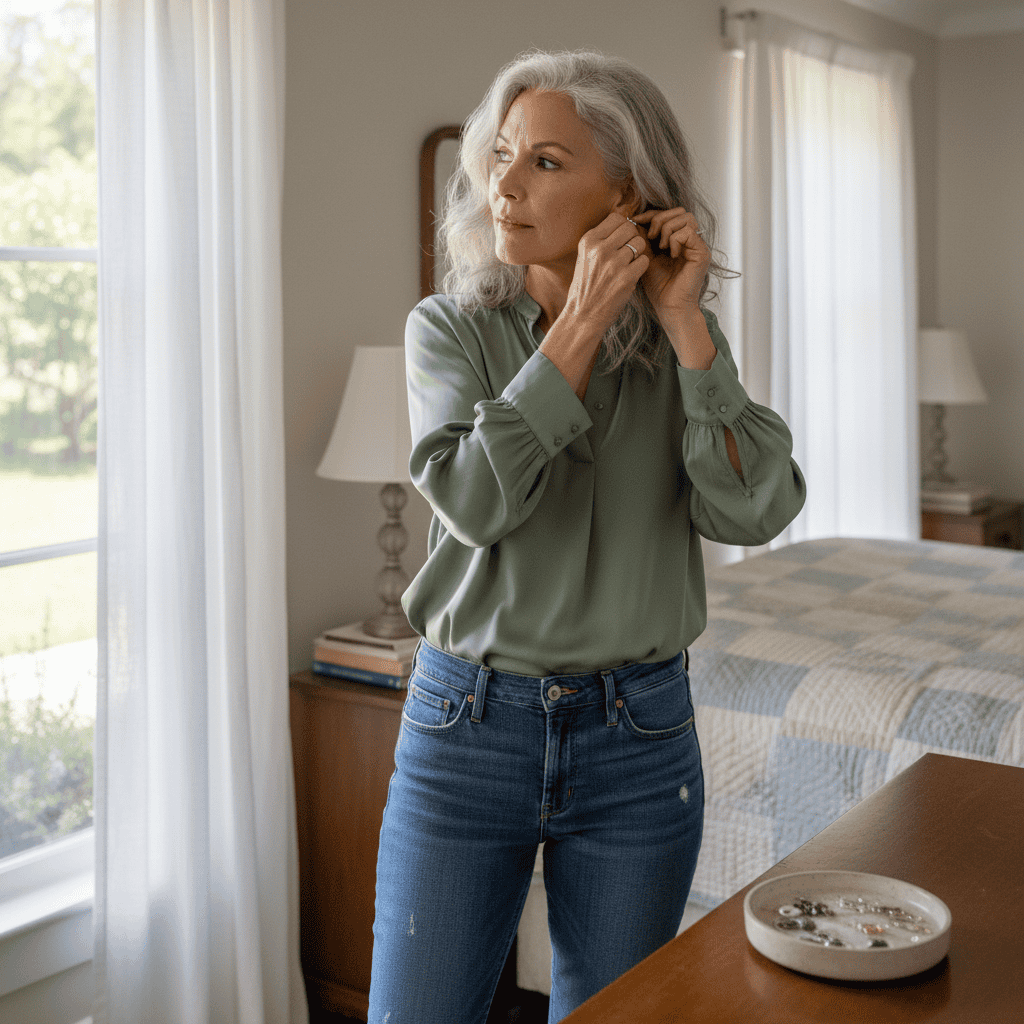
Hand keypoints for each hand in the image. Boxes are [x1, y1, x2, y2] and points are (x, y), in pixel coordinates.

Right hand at [563, 212, 649, 336]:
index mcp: (588, 241)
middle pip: (630, 228)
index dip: (624, 226)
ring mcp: (613, 263)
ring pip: (640, 243)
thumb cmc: (586, 287)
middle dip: (632, 239)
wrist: (582, 316)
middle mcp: (600, 249)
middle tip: (628, 253)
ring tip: (629, 265)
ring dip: (638, 253)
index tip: (622, 239)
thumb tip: (624, 218)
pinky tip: (631, 275)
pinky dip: (641, 267)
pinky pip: (645, 261)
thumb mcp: (585, 257)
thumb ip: (601, 239)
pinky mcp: (626, 278)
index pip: (616, 217)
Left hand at [633, 207, 710, 320]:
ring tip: (660, 247)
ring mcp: (697, 245)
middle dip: (660, 219)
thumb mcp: (646, 256)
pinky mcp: (702, 252)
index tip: (636, 221)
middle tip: (651, 237)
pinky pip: (688, 232)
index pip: (668, 213)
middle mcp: (690, 239)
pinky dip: (675, 240)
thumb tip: (633, 219)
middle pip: (679, 210)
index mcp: (677, 238)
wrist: (669, 306)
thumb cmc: (658, 286)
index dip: (652, 214)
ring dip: (667, 229)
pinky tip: (670, 255)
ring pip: (685, 217)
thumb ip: (643, 237)